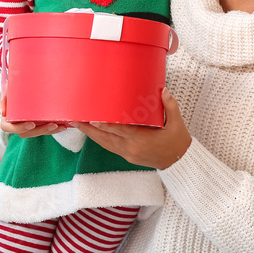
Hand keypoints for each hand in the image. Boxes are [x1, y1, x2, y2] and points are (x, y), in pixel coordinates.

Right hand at [0, 93, 68, 137]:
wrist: (17, 89)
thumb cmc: (9, 90)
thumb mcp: (4, 91)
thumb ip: (2, 98)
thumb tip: (3, 112)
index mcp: (7, 120)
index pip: (10, 128)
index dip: (21, 128)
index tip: (32, 123)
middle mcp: (17, 125)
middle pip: (28, 133)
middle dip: (41, 130)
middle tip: (53, 125)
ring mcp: (27, 126)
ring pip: (38, 133)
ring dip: (50, 131)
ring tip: (62, 126)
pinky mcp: (37, 124)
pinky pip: (44, 129)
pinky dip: (54, 128)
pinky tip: (64, 125)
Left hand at [73, 88, 190, 169]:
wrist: (178, 162)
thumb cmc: (177, 140)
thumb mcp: (177, 122)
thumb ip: (169, 105)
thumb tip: (163, 90)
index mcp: (142, 139)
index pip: (120, 130)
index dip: (105, 125)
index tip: (92, 119)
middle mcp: (131, 148)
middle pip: (106, 138)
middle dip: (89, 129)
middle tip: (74, 119)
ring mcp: (127, 154)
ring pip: (105, 144)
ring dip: (91, 134)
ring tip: (77, 124)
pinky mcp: (127, 156)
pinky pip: (110, 146)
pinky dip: (100, 139)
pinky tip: (92, 132)